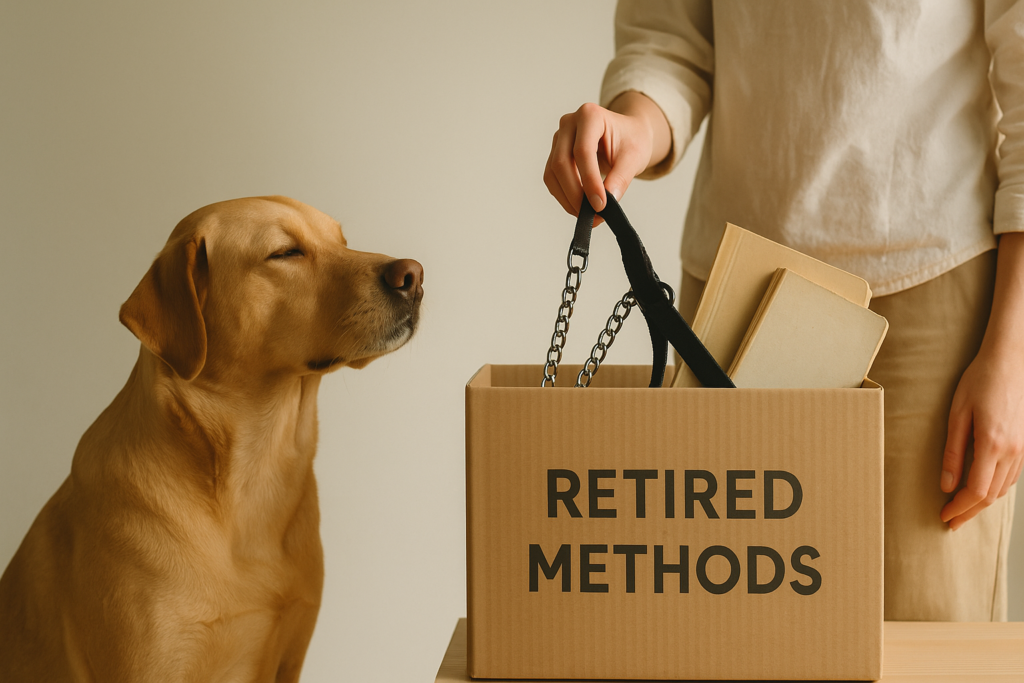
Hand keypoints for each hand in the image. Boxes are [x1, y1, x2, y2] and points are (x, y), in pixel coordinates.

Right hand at [543, 92, 670, 220]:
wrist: (627, 134)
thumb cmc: (631, 140)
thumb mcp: (634, 157)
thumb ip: (621, 179)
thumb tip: (608, 204)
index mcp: (590, 115)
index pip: (583, 152)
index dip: (590, 181)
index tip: (601, 205)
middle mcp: (569, 124)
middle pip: (562, 163)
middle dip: (576, 194)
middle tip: (593, 215)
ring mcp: (559, 139)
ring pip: (553, 174)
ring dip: (567, 199)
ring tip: (588, 215)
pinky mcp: (554, 154)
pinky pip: (552, 179)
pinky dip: (564, 197)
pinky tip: (579, 207)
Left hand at [940, 348, 1023, 529]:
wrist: (1010, 361)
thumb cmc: (980, 382)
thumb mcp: (958, 414)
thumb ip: (952, 452)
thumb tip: (946, 484)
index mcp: (992, 444)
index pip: (976, 491)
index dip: (959, 508)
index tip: (944, 516)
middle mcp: (1012, 451)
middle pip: (990, 495)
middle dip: (969, 512)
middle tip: (950, 522)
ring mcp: (1022, 449)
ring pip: (1002, 489)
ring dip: (982, 503)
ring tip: (962, 510)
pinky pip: (1012, 477)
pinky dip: (995, 489)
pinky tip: (983, 491)